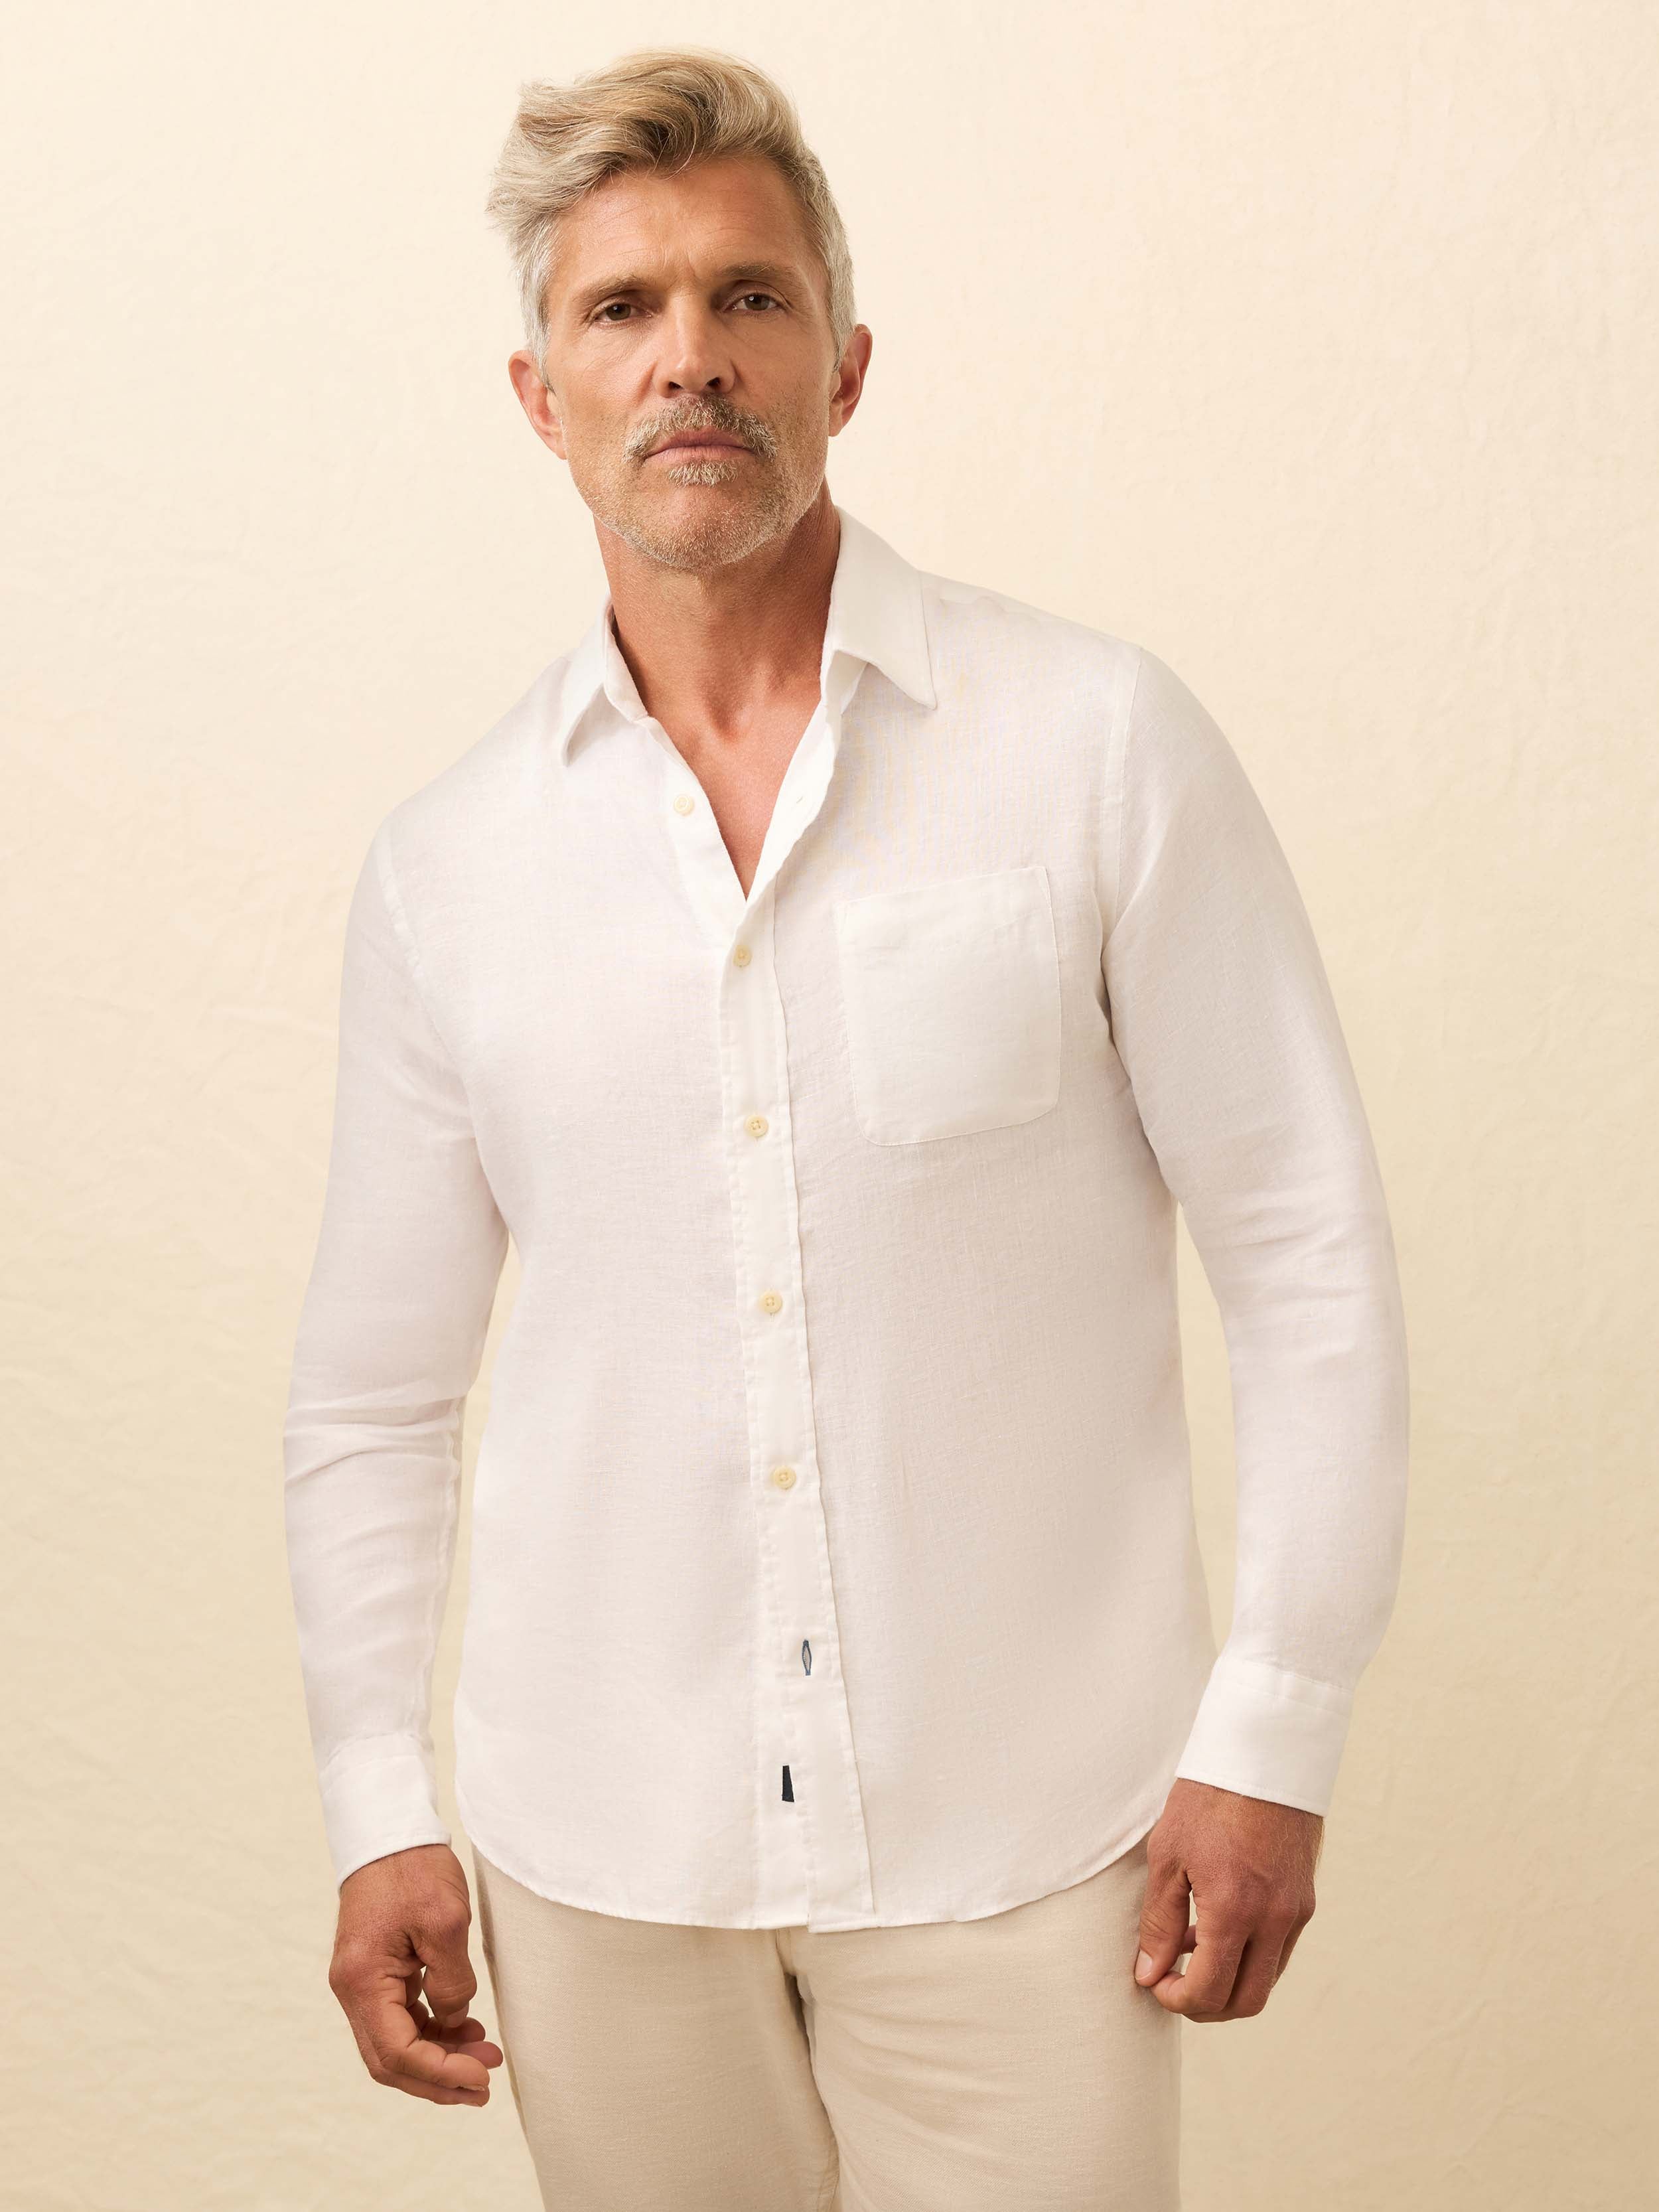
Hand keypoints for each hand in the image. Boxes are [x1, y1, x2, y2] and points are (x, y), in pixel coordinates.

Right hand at [328, 1842, 504, 2103]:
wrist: (387, 1829)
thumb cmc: (413, 1867)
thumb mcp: (447, 1921)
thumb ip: (452, 1981)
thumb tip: (456, 2022)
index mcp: (362, 1980)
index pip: (397, 2052)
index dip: (441, 2071)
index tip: (480, 2076)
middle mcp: (352, 1989)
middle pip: (390, 2060)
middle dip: (438, 2078)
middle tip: (484, 2084)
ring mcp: (361, 1982)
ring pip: (395, 2042)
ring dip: (438, 2056)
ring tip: (484, 2056)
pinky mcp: (375, 1972)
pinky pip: (400, 2018)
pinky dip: (431, 2031)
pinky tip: (465, 2027)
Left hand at [1132, 1778, 1321, 2020]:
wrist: (1263, 1752)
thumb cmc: (1208, 1796)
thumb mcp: (1168, 1855)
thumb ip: (1158, 1922)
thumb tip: (1149, 1975)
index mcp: (1235, 1909)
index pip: (1210, 1990)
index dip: (1177, 2000)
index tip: (1155, 1984)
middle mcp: (1274, 1919)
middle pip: (1245, 2001)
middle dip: (1206, 2006)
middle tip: (1173, 1983)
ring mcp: (1296, 1911)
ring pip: (1266, 1980)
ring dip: (1229, 1981)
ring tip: (1190, 1950)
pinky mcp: (1305, 1899)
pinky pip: (1279, 1951)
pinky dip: (1249, 1957)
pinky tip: (1216, 1928)